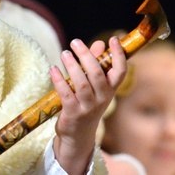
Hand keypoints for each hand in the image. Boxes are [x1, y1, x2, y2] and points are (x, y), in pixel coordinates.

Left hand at [51, 36, 126, 173]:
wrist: (79, 136)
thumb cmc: (87, 104)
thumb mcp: (95, 87)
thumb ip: (96, 64)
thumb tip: (99, 44)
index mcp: (110, 90)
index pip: (120, 72)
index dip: (119, 55)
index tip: (113, 39)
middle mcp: (102, 99)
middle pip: (97, 74)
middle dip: (87, 56)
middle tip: (75, 42)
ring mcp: (88, 107)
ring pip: (82, 84)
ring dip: (72, 66)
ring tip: (64, 53)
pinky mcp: (73, 113)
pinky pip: (66, 94)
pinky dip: (59, 80)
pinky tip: (53, 69)